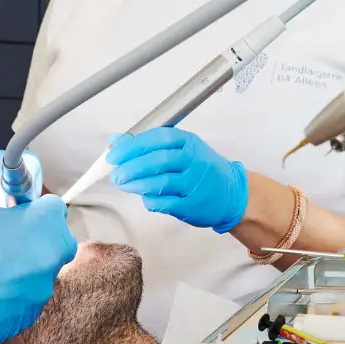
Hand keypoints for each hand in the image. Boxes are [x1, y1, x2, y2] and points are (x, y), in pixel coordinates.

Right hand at [0, 188, 77, 343]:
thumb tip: (7, 205)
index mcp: (42, 225)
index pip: (54, 207)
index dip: (34, 209)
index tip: (17, 214)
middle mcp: (51, 259)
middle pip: (54, 241)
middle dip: (35, 238)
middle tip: (4, 239)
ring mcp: (41, 291)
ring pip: (40, 270)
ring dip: (23, 266)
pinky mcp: (29, 317)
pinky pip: (26, 295)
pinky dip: (12, 290)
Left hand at [106, 127, 249, 233]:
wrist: (231, 193)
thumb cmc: (201, 168)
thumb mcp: (180, 148)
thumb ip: (148, 144)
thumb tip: (116, 140)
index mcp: (188, 141)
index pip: (157, 138)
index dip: (132, 147)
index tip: (114, 155)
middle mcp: (193, 160)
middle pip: (157, 161)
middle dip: (131, 167)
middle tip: (115, 174)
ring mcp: (194, 183)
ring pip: (160, 183)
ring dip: (136, 184)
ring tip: (124, 184)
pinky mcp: (192, 205)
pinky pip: (165, 203)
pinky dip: (149, 200)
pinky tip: (144, 197)